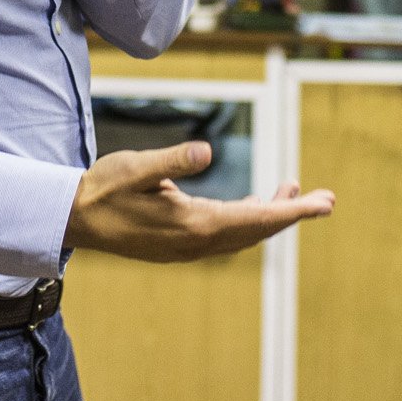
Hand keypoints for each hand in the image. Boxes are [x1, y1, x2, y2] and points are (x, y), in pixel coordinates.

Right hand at [63, 141, 334, 262]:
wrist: (73, 219)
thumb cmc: (103, 188)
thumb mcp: (136, 167)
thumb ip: (171, 161)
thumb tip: (205, 152)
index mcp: (193, 225)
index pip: (255, 218)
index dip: (292, 211)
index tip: (322, 206)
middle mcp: (197, 242)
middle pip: (258, 230)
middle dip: (293, 214)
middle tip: (327, 201)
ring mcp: (190, 248)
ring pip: (245, 234)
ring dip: (273, 216)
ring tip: (298, 194)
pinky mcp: (182, 245)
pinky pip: (229, 235)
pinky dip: (250, 220)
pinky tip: (256, 204)